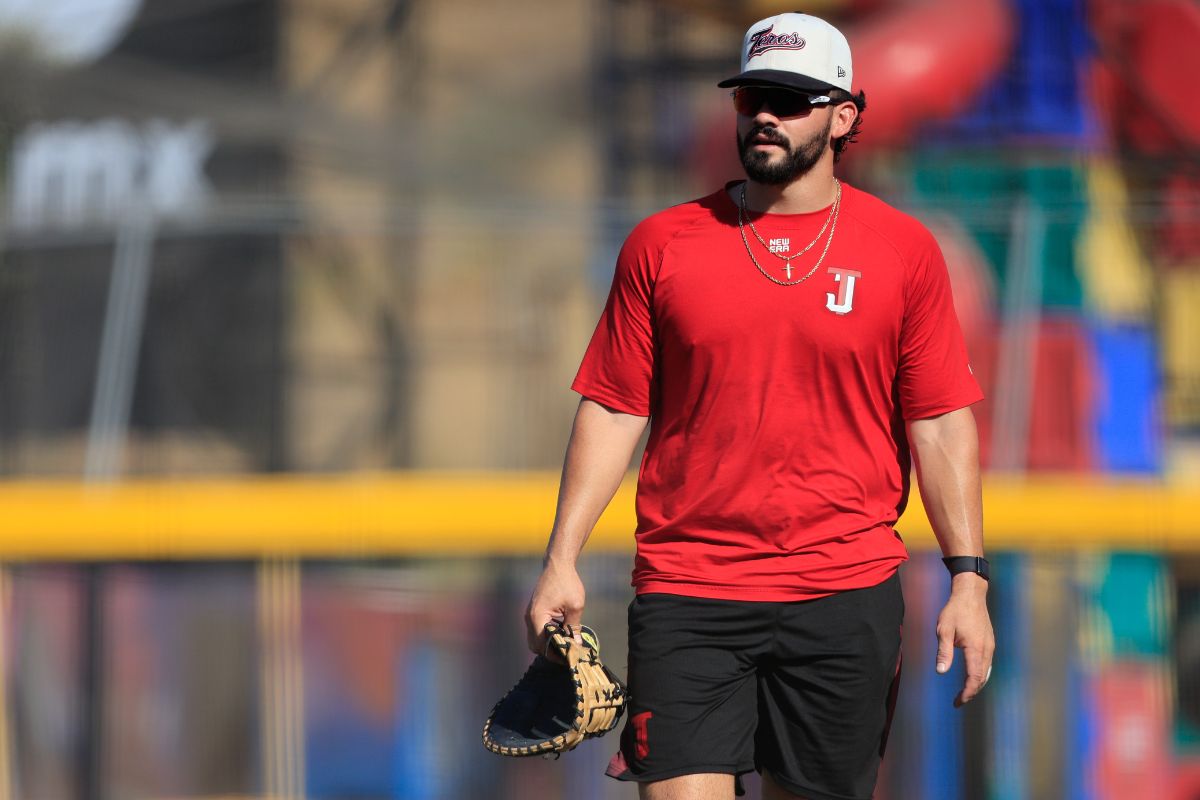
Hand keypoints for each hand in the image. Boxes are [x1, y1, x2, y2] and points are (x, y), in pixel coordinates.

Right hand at [525, 557, 585, 655]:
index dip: (555, 655)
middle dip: (550, 652)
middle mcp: (529, 618)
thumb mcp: (575, 606)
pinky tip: (561, 634)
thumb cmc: (567, 583)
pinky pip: (537, 630)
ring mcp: (530, 615)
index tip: (569, 657)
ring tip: (566, 645)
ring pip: (535, 639)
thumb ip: (574, 627)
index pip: (543, 646)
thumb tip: (576, 645)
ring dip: (548, 644)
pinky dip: (546, 636)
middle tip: (567, 654)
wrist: (558, 565)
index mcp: (537, 617)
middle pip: (535, 646)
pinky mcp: (533, 612)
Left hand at [935, 573, 994, 706]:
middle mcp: (987, 649)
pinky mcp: (990, 642)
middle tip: (959, 700)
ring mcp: (990, 646)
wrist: (971, 594)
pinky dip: (980, 674)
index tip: (958, 702)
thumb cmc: (955, 611)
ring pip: (987, 672)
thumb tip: (940, 672)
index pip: (975, 678)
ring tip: (964, 692)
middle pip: (983, 678)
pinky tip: (972, 676)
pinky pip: (987, 664)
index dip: (967, 693)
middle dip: (972, 691)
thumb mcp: (944, 630)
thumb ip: (944, 652)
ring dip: (977, 684)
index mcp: (976, 648)